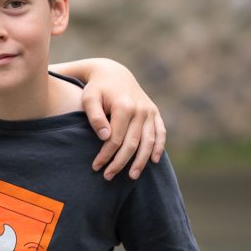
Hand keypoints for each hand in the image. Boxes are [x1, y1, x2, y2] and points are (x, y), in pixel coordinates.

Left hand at [80, 62, 166, 179]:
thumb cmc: (97, 89)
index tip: (96, 167)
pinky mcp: (155, 112)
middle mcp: (140, 109)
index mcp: (124, 106)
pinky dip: (159, 147)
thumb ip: (95, 117)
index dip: (105, 155)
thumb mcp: (89, 99)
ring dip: (141, 161)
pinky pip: (160, 132)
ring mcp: (149, 111)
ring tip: (132, 177)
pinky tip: (154, 161)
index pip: (115, 139)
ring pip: (148, 141)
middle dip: (120, 163)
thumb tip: (105, 137)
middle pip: (132, 143)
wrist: (113, 73)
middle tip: (108, 176)